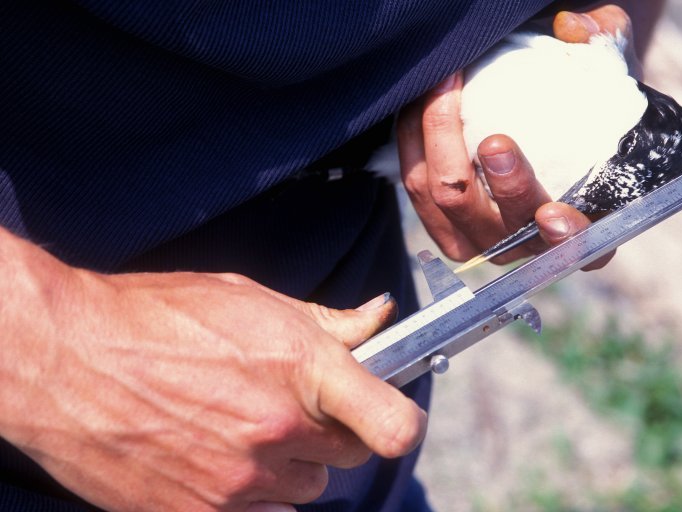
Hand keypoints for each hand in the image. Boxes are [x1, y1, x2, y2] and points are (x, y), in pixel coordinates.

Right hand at [0, 243, 424, 511]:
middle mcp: (276, 431)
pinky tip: (218, 456)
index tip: (389, 414)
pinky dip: (252, 494)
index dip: (400, 421)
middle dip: (332, 433)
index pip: (392, 423)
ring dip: (289, 466)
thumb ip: (326, 321)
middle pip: (347, 457)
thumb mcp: (250, 299)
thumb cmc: (158, 317)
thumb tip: (380, 318)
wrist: (68, 360)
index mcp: (300, 369)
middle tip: (294, 406)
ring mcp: (238, 481)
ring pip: (303, 491)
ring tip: (242, 429)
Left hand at [397, 4, 639, 269]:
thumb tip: (571, 27)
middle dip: (501, 187)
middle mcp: (531, 247)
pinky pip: (416, 188)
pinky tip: (423, 99)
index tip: (554, 213)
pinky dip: (414, 141)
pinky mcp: (443, 228)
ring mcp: (483, 242)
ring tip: (446, 86)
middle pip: (503, 227)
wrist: (538, 122)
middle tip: (496, 140)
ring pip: (449, 203)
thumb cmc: (581, 102)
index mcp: (585, 226)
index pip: (584, 248)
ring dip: (441, 143)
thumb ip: (600, 42)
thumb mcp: (602, 66)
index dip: (568, 239)